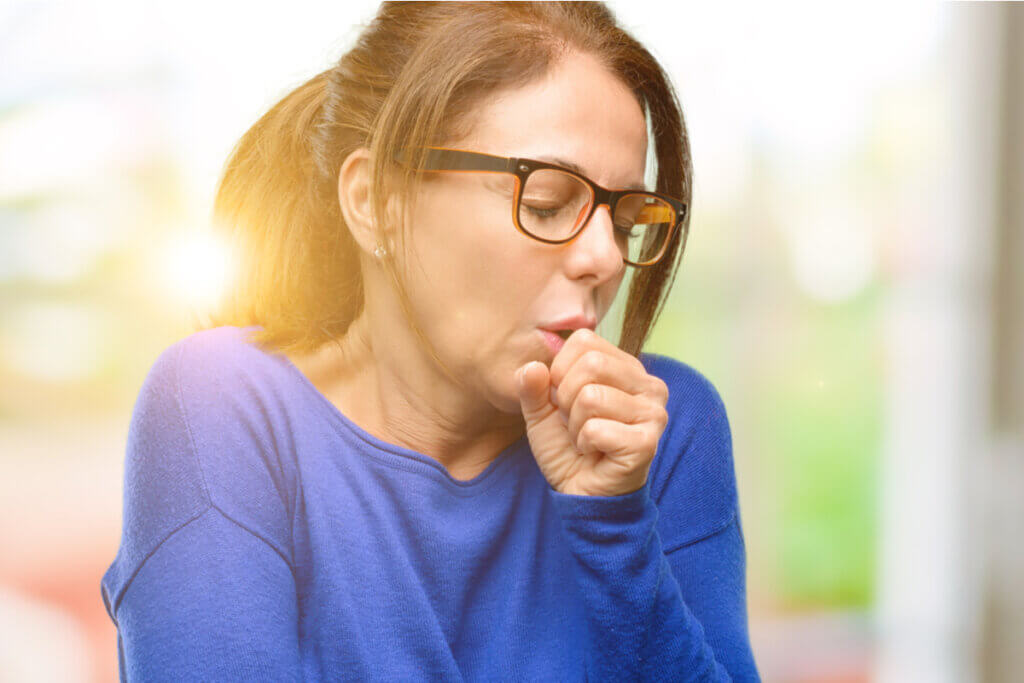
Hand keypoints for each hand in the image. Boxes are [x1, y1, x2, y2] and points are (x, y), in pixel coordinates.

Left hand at [516, 329, 669, 496]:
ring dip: (575, 425)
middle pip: (591, 363)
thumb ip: (532, 386)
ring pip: (591, 396)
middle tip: (574, 422)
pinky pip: (596, 429)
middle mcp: (649, 385)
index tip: (564, 400)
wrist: (581, 493)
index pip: (585, 340)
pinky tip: (595, 453)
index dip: (560, 370)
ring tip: (585, 438)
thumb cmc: (568, 447)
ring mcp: (653, 413)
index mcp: (626, 368)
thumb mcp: (541, 412)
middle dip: (566, 397)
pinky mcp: (647, 442)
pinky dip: (584, 443)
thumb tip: (531, 367)